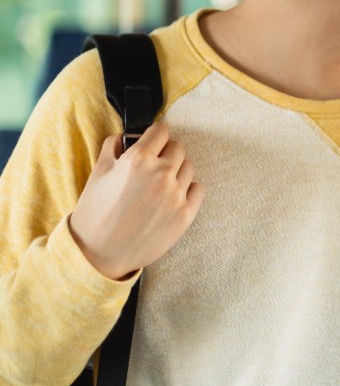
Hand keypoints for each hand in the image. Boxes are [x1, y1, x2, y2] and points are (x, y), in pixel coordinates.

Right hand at [68, 123, 204, 280]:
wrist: (99, 254)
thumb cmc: (95, 213)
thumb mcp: (97, 173)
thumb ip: (113, 147)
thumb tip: (125, 136)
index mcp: (138, 159)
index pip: (161, 131)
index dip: (154, 136)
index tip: (151, 142)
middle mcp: (161, 174)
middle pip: (178, 148)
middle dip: (165, 153)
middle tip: (152, 167)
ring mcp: (176, 194)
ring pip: (188, 167)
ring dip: (176, 172)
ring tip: (158, 186)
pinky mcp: (186, 214)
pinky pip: (198, 189)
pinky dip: (187, 190)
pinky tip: (171, 197)